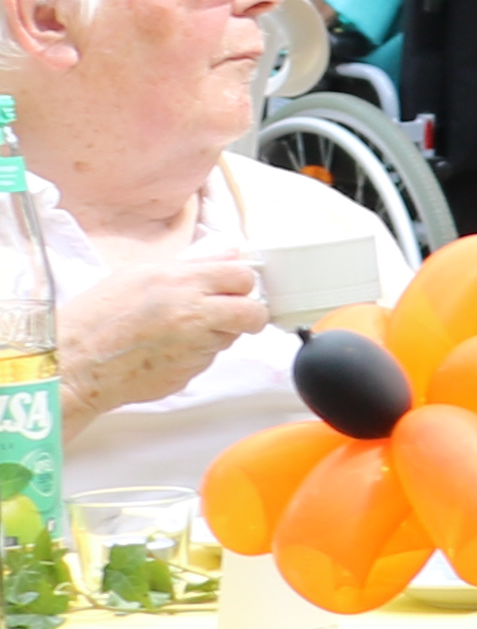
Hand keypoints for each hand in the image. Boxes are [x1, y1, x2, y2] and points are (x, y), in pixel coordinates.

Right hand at [57, 241, 267, 422]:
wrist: (73, 363)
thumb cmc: (97, 317)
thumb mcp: (139, 274)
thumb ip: (193, 264)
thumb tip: (231, 253)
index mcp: (183, 283)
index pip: (243, 276)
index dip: (239, 283)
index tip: (232, 288)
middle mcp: (195, 315)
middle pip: (253, 312)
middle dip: (247, 313)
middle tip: (229, 314)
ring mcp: (194, 348)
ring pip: (230, 339)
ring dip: (216, 334)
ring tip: (179, 332)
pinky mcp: (188, 374)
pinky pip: (206, 361)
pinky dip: (194, 355)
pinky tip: (164, 351)